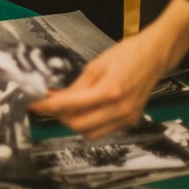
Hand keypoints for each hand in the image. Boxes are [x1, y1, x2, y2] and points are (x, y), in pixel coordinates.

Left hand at [30, 0, 188, 138]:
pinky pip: (104, 131)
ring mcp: (127, 118)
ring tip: (68, 108)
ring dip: (74, 123)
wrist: (155, 55)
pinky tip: (86, 110)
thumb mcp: (96, 65)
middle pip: (77, 125)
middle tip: (50, 104)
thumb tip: (55, 98)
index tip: (33, 105)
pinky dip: (90, 124)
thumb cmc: (128, 54)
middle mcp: (119, 109)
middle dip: (59, 116)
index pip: (69, 106)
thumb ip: (75, 86)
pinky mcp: (131, 121)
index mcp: (108, 91)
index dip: (47, 107)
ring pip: (90, 133)